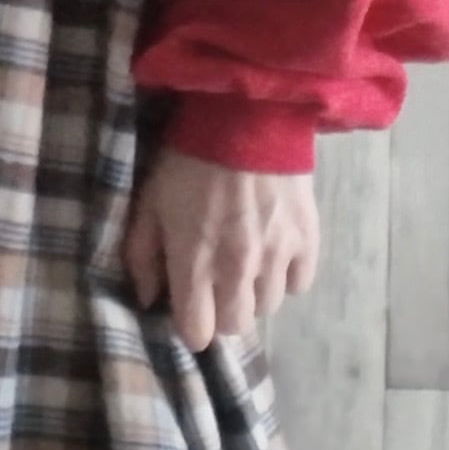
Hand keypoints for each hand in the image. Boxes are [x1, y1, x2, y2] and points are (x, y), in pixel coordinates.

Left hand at [123, 145, 319, 349]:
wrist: (244, 116)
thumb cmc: (187, 159)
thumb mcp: (149, 201)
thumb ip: (142, 254)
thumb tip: (147, 298)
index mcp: (194, 263)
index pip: (197, 333)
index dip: (190, 323)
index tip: (188, 303)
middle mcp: (238, 270)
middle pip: (235, 326)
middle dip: (222, 310)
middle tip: (216, 281)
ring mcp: (276, 257)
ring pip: (268, 307)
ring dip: (254, 292)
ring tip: (245, 264)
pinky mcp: (307, 239)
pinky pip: (300, 284)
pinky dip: (286, 275)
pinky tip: (273, 252)